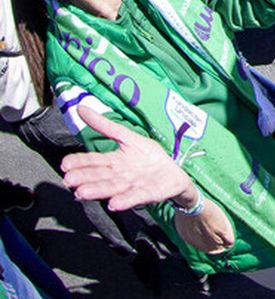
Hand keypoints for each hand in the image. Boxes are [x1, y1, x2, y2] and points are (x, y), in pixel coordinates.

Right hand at [60, 107, 192, 211]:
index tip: (64, 164)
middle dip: (84, 178)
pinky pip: (136, 196)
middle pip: (99, 176)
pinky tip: (114, 203)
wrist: (174, 172)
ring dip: (98, 190)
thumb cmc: (147, 156)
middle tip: (69, 180)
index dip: (79, 162)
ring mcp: (132, 186)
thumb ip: (105, 126)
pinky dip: (126, 200)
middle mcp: (119, 175)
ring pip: (112, 187)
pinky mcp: (148, 193)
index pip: (93, 160)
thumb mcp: (128, 137)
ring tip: (83, 192)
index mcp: (113, 161)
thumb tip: (80, 107)